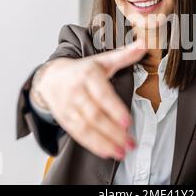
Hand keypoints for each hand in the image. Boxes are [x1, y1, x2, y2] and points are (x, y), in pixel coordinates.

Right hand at [32, 40, 146, 159]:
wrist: (50, 77)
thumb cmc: (82, 70)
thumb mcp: (102, 60)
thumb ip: (124, 55)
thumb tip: (144, 44)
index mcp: (88, 75)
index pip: (102, 95)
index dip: (114, 109)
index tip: (127, 122)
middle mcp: (77, 91)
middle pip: (95, 115)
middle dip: (114, 132)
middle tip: (130, 142)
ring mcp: (69, 107)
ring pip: (86, 128)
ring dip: (105, 142)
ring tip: (122, 151)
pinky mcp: (64, 120)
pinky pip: (78, 135)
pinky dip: (93, 145)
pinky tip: (107, 152)